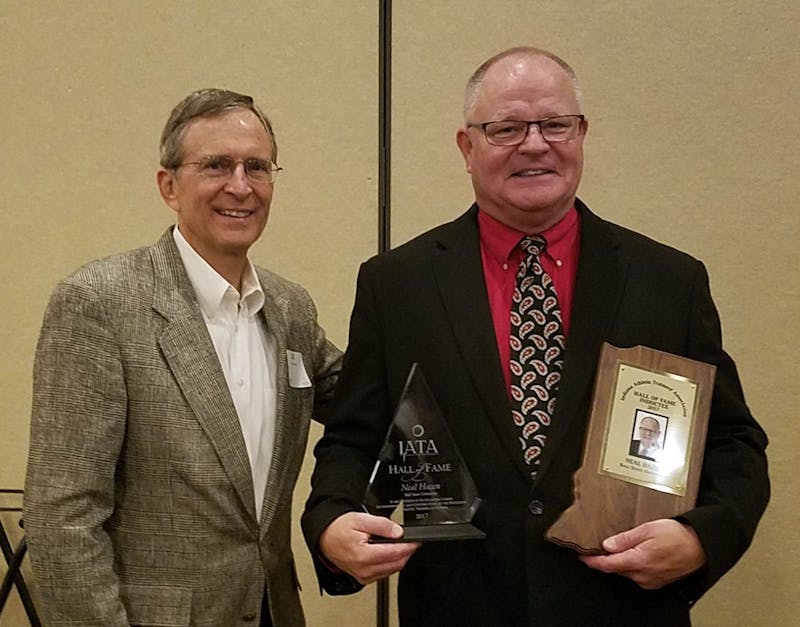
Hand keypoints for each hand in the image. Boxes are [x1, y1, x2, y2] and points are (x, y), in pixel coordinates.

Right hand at [318, 512, 419, 584]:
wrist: (324, 538)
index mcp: (363, 556)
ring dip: (399, 559)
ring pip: (391, 571)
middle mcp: (363, 570)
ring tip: (401, 546)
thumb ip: (381, 525)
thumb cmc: (338, 529)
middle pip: (396, 565)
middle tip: (411, 542)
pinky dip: (390, 565)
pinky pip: (383, 574)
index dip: (409, 546)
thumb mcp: (361, 519)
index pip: (395, 554)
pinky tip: (389, 554)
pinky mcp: (362, 578)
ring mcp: (363, 576)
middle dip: (407, 553)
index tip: (417, 541)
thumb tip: (398, 532)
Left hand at [580, 519, 705, 588]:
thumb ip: (626, 538)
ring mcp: (650, 580)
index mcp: (638, 561)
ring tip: (620, 546)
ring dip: (620, 561)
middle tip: (598, 546)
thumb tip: (607, 545)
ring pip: (627, 571)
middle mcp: (643, 575)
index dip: (592, 561)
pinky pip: (638, 574)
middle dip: (606, 559)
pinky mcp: (656, 582)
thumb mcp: (648, 529)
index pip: (608, 564)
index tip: (582, 557)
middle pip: (616, 568)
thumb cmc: (678, 536)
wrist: (700, 547)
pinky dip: (632, 565)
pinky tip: (636, 554)